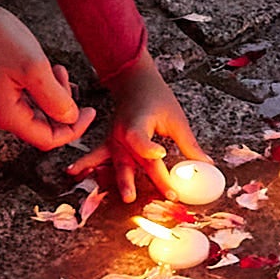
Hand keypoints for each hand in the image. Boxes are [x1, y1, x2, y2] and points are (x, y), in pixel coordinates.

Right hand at [0, 0, 85, 149]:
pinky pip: (15, 99)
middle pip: (38, 125)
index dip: (74, 129)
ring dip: (47, 93)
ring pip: (29, 110)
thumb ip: (56, 99)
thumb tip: (70, 119)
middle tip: (64, 74)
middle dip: (59, 104)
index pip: (47, 139)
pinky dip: (32, 88)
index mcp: (4, 116)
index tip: (90, 110)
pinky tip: (36, 67)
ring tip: (52, 67)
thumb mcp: (34, 67)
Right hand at [74, 55, 209, 198]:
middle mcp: (122, 134)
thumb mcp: (176, 118)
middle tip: (141, 196)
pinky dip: (86, 165)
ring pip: (114, 163)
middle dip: (138, 180)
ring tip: (123, 196)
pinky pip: (98, 156)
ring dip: (117, 180)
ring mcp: (113, 140)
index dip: (148, 148)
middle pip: (130, 160)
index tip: (159, 154)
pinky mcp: (110, 144)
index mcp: (138, 123)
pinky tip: (72, 173)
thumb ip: (189, 144)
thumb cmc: (156, 97)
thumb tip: (207, 164)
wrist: (134, 81)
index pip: (140, 139)